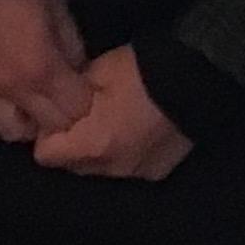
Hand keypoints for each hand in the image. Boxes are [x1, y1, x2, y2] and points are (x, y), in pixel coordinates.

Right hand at [0, 0, 92, 143]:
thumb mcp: (57, 5)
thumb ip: (72, 44)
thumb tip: (79, 69)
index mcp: (42, 69)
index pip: (76, 110)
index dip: (83, 100)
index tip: (81, 87)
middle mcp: (13, 91)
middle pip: (46, 127)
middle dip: (59, 115)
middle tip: (58, 96)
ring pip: (8, 133)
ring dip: (24, 122)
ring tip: (27, 103)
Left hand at [28, 44, 190, 180]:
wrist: (199, 76)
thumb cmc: (143, 71)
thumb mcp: (98, 70)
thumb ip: (70, 94)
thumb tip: (57, 103)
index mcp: (92, 145)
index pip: (45, 155)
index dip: (48, 132)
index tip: (60, 113)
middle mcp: (112, 169)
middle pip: (73, 165)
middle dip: (73, 143)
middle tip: (86, 113)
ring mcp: (137, 174)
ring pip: (101, 169)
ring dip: (100, 149)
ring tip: (115, 119)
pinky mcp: (158, 172)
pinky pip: (128, 168)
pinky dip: (127, 152)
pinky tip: (139, 128)